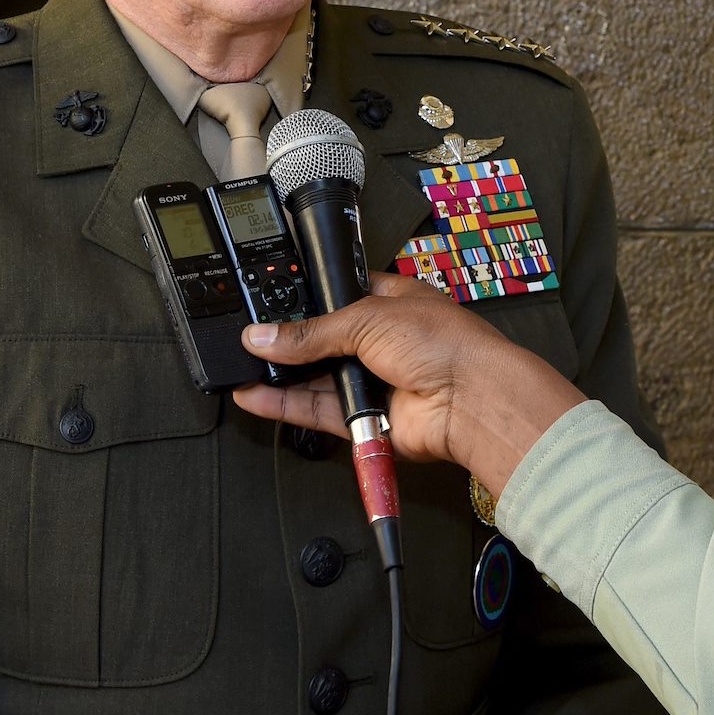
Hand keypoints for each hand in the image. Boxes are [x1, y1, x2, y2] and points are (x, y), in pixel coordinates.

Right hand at [234, 272, 584, 496]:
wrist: (470, 398)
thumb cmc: (445, 344)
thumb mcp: (368, 318)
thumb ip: (312, 331)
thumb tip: (265, 335)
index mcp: (391, 302)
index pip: (339, 298)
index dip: (306, 302)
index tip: (268, 308)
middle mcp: (382, 341)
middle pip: (323, 342)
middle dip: (289, 343)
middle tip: (251, 342)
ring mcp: (374, 380)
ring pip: (316, 379)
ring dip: (281, 375)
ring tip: (243, 368)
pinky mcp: (365, 417)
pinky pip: (317, 410)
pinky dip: (286, 404)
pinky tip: (257, 395)